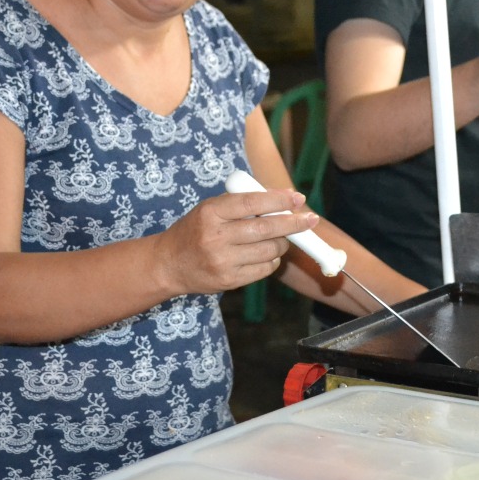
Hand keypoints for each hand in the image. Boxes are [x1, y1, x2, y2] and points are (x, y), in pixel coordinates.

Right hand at [157, 188, 312, 293]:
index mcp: (210, 212)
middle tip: (309, 220)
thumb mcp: (210, 209)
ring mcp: (222, 261)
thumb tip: (283, 199)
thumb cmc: (195, 230)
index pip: (252, 202)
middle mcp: (215, 237)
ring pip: (268, 251)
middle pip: (265, 229)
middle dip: (293, 224)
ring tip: (282, 238)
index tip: (298, 198)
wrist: (168, 264)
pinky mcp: (228, 281)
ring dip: (282, 243)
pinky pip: (263, 269)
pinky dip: (272, 260)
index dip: (279, 200)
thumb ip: (241, 203)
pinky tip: (268, 254)